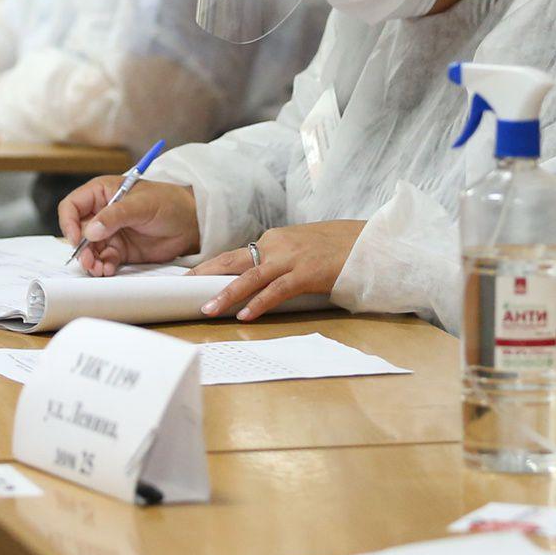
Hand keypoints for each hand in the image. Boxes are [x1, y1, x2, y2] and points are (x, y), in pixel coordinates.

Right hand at [58, 177, 200, 273]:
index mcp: (102, 192)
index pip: (73, 206)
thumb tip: (90, 231)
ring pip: (89, 250)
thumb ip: (115, 216)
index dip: (69, 222)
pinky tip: (109, 270)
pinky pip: (104, 260)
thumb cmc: (168, 202)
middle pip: (78, 232)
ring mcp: (110, 233)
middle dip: (80, 248)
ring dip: (91, 261)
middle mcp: (102, 213)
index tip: (76, 239)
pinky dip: (103, 267)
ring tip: (98, 269)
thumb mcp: (141, 205)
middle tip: (88, 261)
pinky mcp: (120, 250)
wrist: (191, 223)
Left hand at [191, 220, 364, 321]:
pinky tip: (246, 315)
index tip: (191, 278)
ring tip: (207, 309)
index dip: (212, 267)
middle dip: (207, 275)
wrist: (371, 242)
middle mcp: (278, 244)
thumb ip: (281, 262)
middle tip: (184, 289)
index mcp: (275, 239)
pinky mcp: (308, 273)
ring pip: (251, 276)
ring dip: (227, 294)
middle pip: (234, 261)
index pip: (237, 255)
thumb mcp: (303, 249)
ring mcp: (292, 258)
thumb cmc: (340, 247)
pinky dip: (260, 302)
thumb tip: (262, 282)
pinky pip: (277, 290)